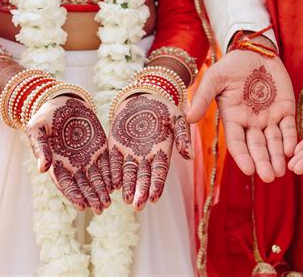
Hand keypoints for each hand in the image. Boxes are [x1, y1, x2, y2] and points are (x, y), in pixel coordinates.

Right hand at [26, 97, 111, 213]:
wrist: (64, 102)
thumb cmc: (46, 116)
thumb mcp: (38, 129)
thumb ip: (40, 148)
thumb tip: (42, 169)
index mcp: (57, 164)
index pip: (66, 184)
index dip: (74, 195)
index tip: (82, 206)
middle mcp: (74, 165)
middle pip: (84, 185)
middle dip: (92, 197)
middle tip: (100, 209)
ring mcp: (88, 158)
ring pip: (97, 178)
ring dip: (102, 191)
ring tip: (108, 203)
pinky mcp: (100, 149)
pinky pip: (107, 164)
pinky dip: (111, 174)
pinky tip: (117, 184)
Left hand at [108, 94, 192, 210]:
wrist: (143, 96)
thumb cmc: (163, 108)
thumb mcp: (178, 118)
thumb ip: (183, 136)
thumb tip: (190, 156)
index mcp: (162, 151)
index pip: (159, 172)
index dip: (157, 185)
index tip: (154, 198)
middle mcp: (145, 156)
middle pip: (143, 177)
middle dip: (141, 192)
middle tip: (138, 206)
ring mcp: (129, 152)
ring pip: (128, 173)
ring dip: (127, 187)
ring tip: (126, 200)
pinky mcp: (115, 145)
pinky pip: (113, 161)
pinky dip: (113, 172)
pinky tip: (112, 183)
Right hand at [187, 49, 296, 182]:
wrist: (254, 52)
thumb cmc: (231, 66)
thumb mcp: (214, 79)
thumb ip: (203, 97)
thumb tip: (188, 118)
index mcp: (233, 119)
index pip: (237, 143)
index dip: (242, 156)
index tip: (248, 170)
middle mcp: (251, 123)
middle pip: (257, 147)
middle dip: (263, 162)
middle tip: (270, 177)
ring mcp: (269, 117)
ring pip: (274, 142)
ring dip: (277, 156)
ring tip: (282, 171)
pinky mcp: (285, 109)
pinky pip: (289, 128)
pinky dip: (291, 139)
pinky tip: (292, 150)